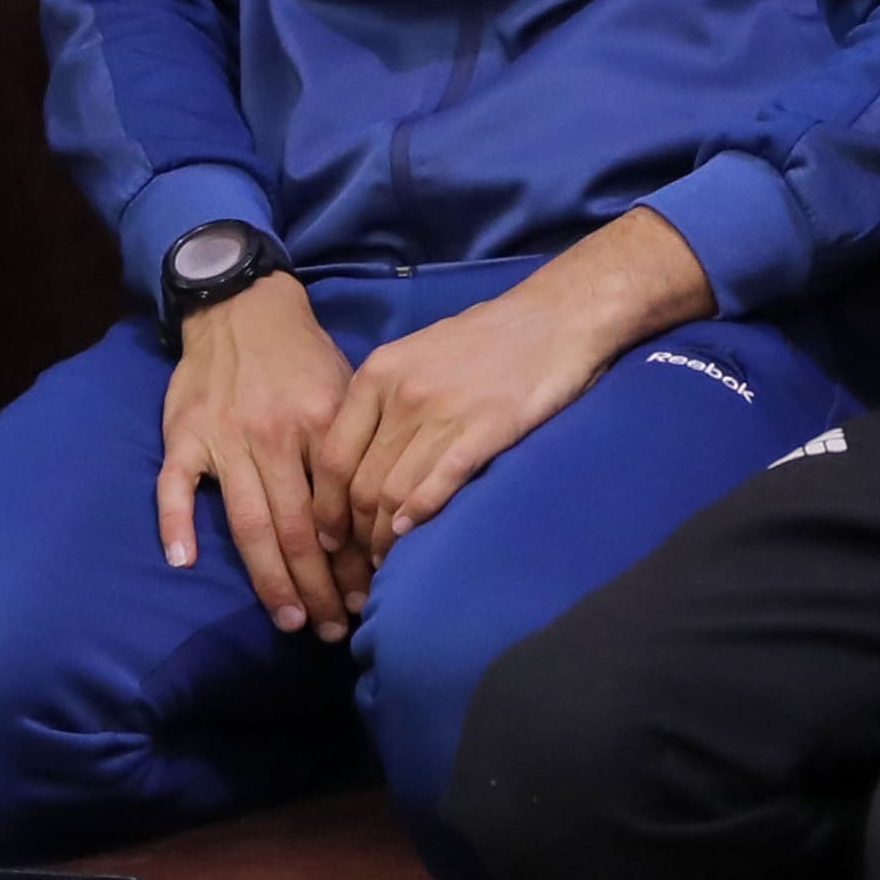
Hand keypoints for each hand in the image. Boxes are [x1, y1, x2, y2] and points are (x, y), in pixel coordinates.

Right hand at [154, 278, 361, 635]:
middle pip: (296, 529)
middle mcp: (272, 436)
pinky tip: (183, 563)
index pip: (338, 511)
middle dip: (317, 587)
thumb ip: (354, 452)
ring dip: (269, 578)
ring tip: (290, 618)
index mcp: (320, 424)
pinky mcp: (183, 435)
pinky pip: (174, 487)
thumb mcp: (346, 390)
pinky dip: (175, 524)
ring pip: (247, 522)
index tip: (366, 600)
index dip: (353, 562)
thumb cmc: (302, 357)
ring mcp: (224, 439)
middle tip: (331, 629)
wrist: (242, 306)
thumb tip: (379, 519)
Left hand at [322, 277, 627, 563]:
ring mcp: (444, 412)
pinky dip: (419, 514)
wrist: (554, 316)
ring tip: (385, 563)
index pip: (333, 456)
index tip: (328, 537)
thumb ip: (383, 399)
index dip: (325, 507)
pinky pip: (439, 482)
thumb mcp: (415, 353)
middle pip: (360, 482)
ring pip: (394, 491)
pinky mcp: (486, 429)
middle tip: (357, 562)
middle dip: (353, 533)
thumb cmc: (485, 338)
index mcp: (378, 374)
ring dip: (384, 537)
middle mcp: (402, 394)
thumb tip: (358, 458)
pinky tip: (411, 534)